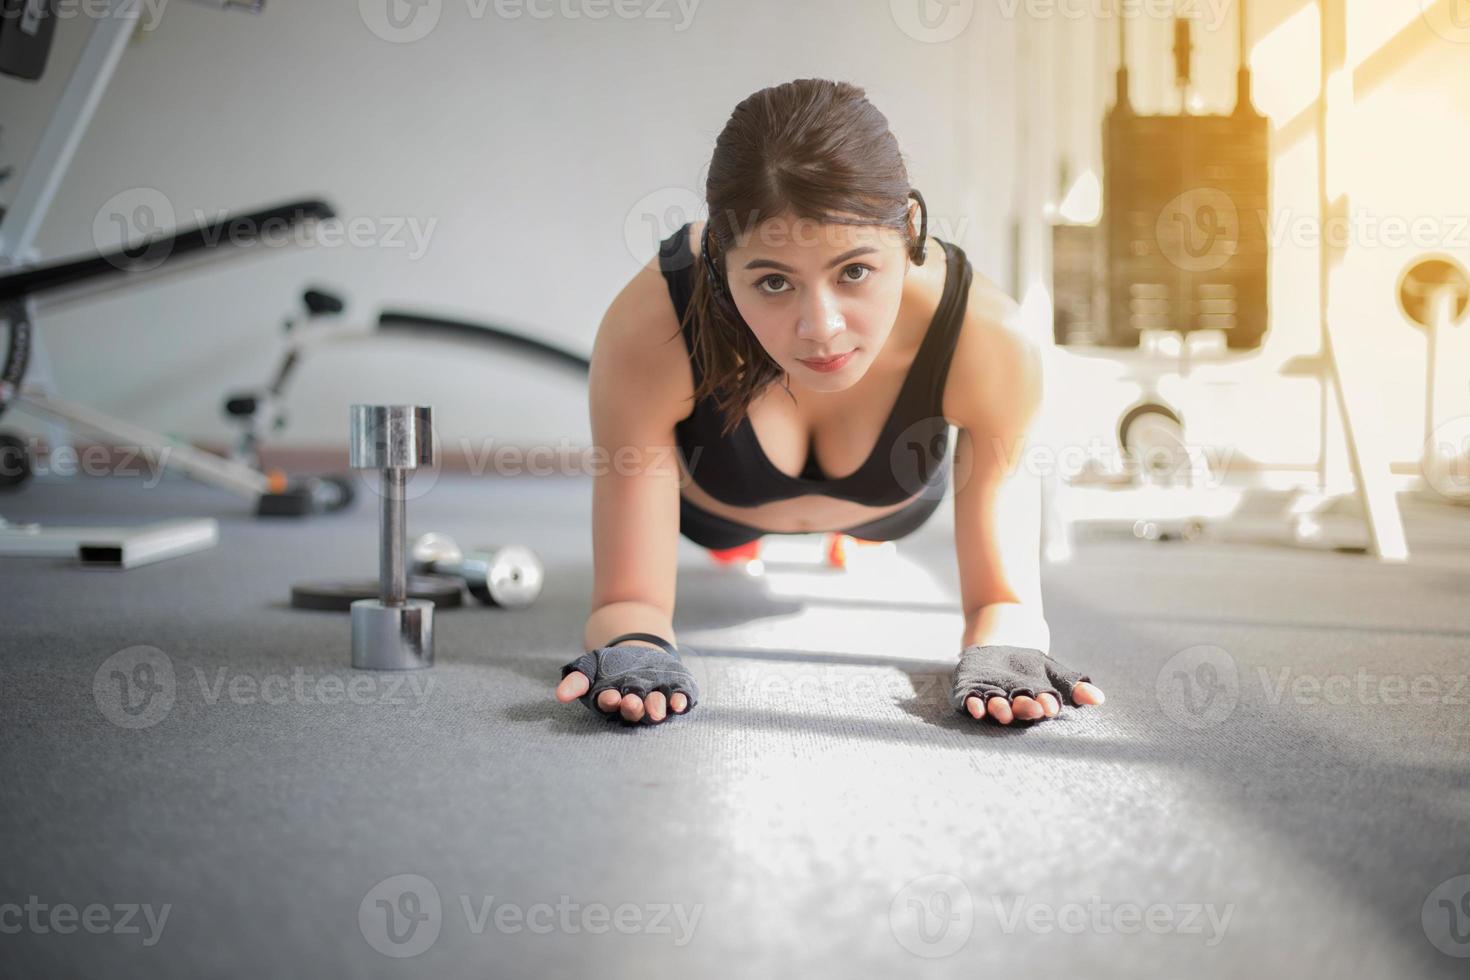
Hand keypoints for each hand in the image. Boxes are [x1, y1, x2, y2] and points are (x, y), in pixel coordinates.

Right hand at [555, 641, 697, 724]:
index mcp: (612, 703)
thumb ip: (576, 680)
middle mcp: (635, 706)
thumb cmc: (611, 665)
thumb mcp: (590, 666)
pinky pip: (679, 701)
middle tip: (632, 703)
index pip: (609, 705)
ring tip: (655, 707)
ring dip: (656, 708)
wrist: (640, 649)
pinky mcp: (675, 693)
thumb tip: (560, 695)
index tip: (609, 696)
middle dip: (633, 708)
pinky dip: (680, 703)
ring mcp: (656, 701)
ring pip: (656, 708)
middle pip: (633, 711)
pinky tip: (680, 703)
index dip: (609, 702)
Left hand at [950, 644, 1104, 724]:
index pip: (1043, 706)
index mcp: (1035, 704)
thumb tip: (1099, 698)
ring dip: (998, 710)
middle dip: (1024, 709)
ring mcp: (991, 700)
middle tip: (1031, 707)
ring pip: (995, 708)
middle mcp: (1013, 706)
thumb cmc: (1032, 668)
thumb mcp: (1055, 673)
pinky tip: (975, 706)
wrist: (1000, 647)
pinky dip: (972, 705)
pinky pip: (969, 702)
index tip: (1052, 705)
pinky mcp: (970, 692)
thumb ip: (1075, 686)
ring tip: (1002, 710)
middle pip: (1019, 709)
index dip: (1047, 706)